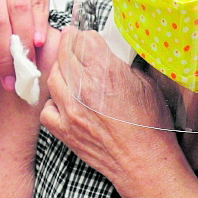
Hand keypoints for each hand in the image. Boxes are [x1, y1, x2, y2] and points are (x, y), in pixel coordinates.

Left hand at [39, 29, 177, 183]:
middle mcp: (83, 89)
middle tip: (73, 42)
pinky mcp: (64, 130)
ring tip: (70, 70)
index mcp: (106, 73)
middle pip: (65, 54)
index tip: (87, 36)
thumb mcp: (145, 84)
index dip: (86, 35)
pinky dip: (53, 101)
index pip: (84, 39)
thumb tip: (110, 53)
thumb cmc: (150, 126)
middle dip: (70, 44)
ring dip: (60, 70)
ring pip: (53, 77)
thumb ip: (123, 65)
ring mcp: (70, 110)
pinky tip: (64, 101)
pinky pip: (46, 108)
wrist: (144, 162)